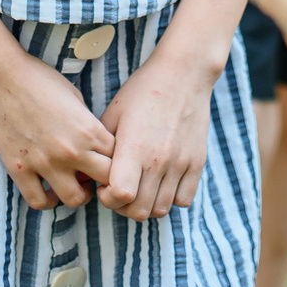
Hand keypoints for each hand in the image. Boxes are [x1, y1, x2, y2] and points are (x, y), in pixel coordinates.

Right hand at [0, 48, 114, 210]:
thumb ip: (87, 124)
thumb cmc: (37, 79)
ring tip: (72, 184)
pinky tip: (46, 189)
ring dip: (77, 194)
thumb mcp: (74, 96)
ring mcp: (45, 163)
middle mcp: (71, 151)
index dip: (117, 161)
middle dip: (104, 181)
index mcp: (88, 130)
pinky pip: (39, 202)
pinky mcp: (19, 170)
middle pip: (106, 182)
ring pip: (75, 200)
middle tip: (95, 176)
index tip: (108, 160)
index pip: (119, 159)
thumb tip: (94, 144)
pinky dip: (46, 200)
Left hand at [96, 51, 217, 220]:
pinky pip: (184, 200)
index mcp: (134, 148)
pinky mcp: (197, 163)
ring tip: (139, 187)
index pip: (120, 196)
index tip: (104, 185)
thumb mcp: (112, 114)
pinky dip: (170, 199)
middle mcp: (159, 160)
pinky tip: (161, 182)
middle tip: (119, 189)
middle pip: (139, 211)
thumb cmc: (142, 92)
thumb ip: (101, 148)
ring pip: (161, 209)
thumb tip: (89, 174)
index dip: (107, 197)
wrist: (183, 74)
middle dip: (123, 207)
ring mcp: (180, 163)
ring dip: (146, 205)